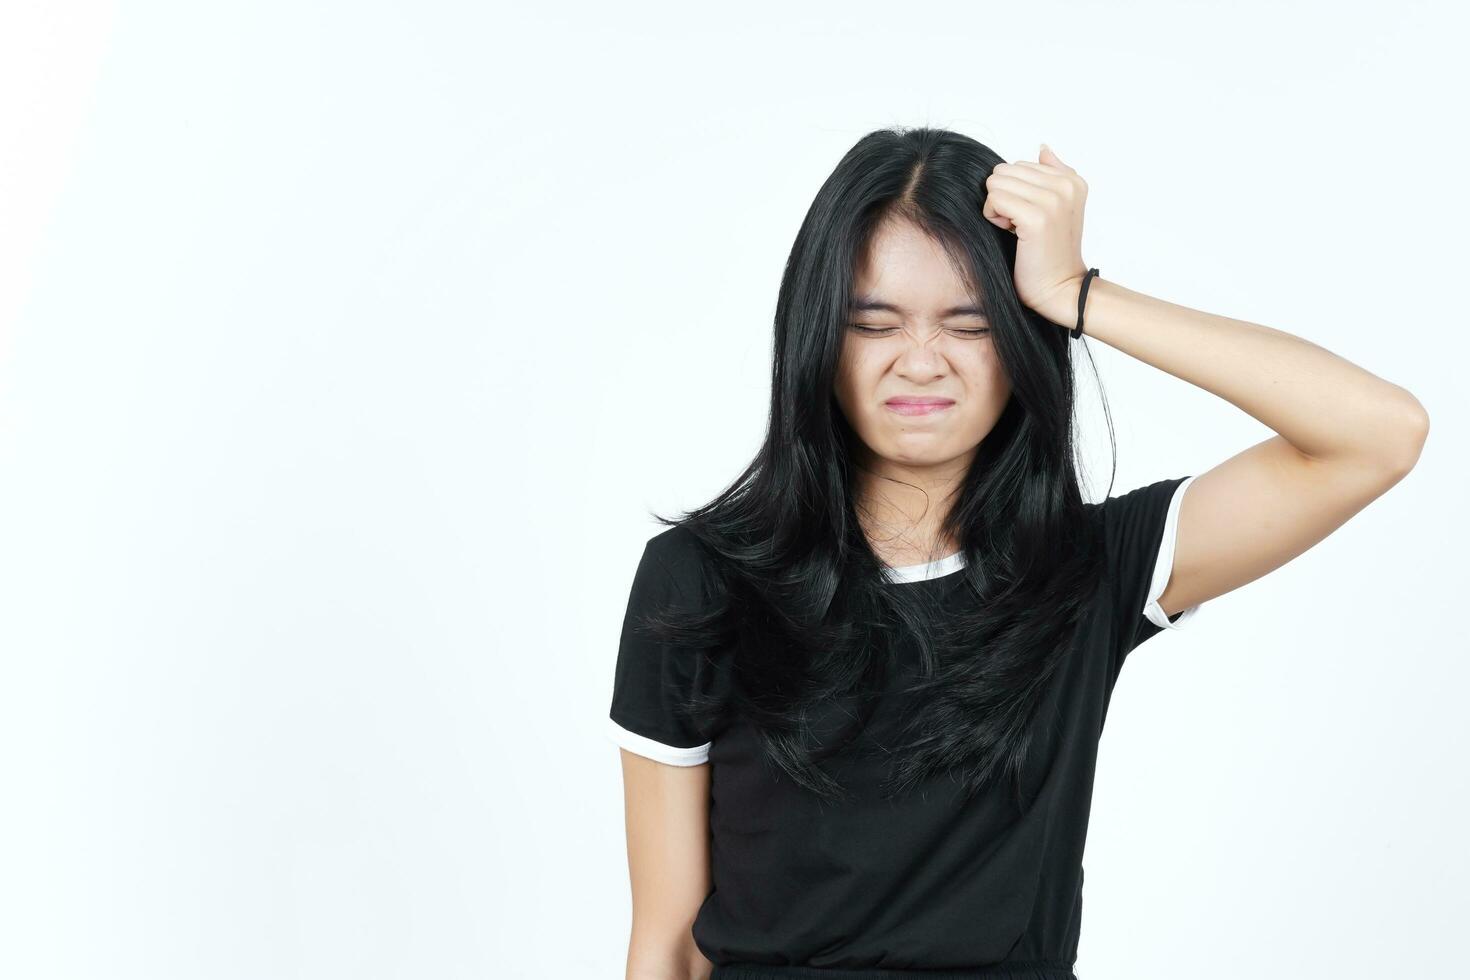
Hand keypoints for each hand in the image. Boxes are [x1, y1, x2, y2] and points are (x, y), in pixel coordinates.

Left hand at [982, 144, 1090, 326]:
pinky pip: (994, 200)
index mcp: (1072, 179)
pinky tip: (1011, 233)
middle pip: (1003, 171)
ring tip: (1016, 229)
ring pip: (996, 183)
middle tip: (1019, 224)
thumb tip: (1043, 147)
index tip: (1028, 217)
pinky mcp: (1037, 217)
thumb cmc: (1050, 254)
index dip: (1014, 193)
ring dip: (997, 208)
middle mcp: (1066, 185)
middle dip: (1002, 197)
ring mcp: (1053, 200)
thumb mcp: (1059, 207)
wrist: (1060, 289)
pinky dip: (994, 217)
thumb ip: (1053, 173)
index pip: (1017, 166)